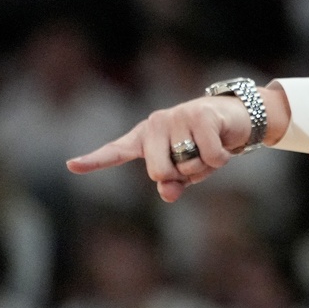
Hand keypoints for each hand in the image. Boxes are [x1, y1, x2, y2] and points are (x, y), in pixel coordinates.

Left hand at [67, 95, 249, 202]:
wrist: (236, 118)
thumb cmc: (205, 146)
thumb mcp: (186, 171)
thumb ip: (172, 184)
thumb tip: (167, 192)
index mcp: (145, 138)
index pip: (116, 152)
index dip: (94, 160)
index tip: (72, 165)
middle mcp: (156, 124)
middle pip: (159, 172)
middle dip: (182, 176)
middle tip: (195, 160)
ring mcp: (177, 116)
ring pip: (188, 166)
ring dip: (205, 166)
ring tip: (210, 147)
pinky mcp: (201, 115)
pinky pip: (209, 156)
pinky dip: (220, 158)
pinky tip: (223, 144)